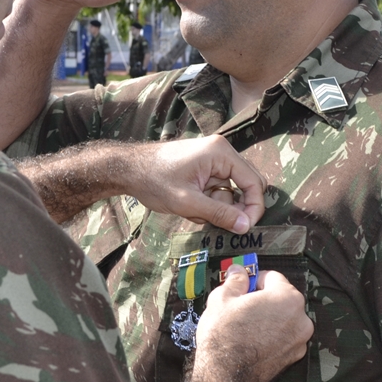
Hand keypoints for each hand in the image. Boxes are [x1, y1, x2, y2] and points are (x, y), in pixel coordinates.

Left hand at [128, 135, 265, 233]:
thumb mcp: (187, 202)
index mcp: (221, 153)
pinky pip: (216, 190)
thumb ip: (219, 213)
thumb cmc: (153, 180)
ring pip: (229, 191)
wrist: (128, 169)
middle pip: (245, 185)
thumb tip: (246, 226)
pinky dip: (206, 202)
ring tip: (190, 210)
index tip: (245, 228)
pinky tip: (187, 205)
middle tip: (215, 221)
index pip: (253, 182)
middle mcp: (221, 152)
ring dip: (214, 207)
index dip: (254, 207)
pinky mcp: (204, 168)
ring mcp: (212, 159)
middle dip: (231, 207)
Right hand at [197, 266, 313, 381]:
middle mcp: (300, 318)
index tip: (242, 286)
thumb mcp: (222, 298)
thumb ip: (235, 281)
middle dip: (263, 299)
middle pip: (281, 298)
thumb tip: (238, 271)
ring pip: (283, 319)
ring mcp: (299, 340)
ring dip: (268, 317)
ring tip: (245, 325)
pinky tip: (252, 340)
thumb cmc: (224, 334)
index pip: (272, 277)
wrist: (226, 376)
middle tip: (240, 306)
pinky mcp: (293, 357)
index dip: (253, 280)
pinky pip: (284, 337)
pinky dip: (272, 335)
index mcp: (287, 297)